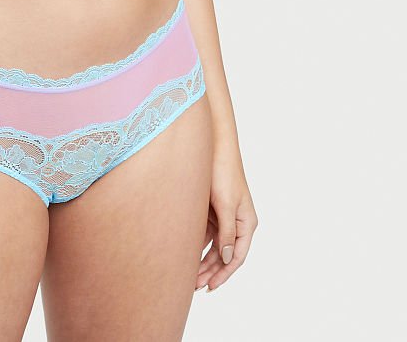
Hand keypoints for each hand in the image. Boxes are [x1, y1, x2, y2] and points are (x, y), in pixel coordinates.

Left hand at [195, 142, 257, 292]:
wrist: (214, 146)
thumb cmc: (223, 172)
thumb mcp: (225, 204)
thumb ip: (226, 232)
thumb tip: (226, 258)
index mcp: (246, 223)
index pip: (236, 257)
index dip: (224, 274)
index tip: (210, 287)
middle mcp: (237, 222)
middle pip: (224, 255)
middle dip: (211, 271)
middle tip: (195, 286)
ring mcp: (225, 216)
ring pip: (214, 246)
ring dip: (203, 261)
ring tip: (189, 276)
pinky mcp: (213, 209)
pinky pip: (206, 234)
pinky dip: (198, 245)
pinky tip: (185, 254)